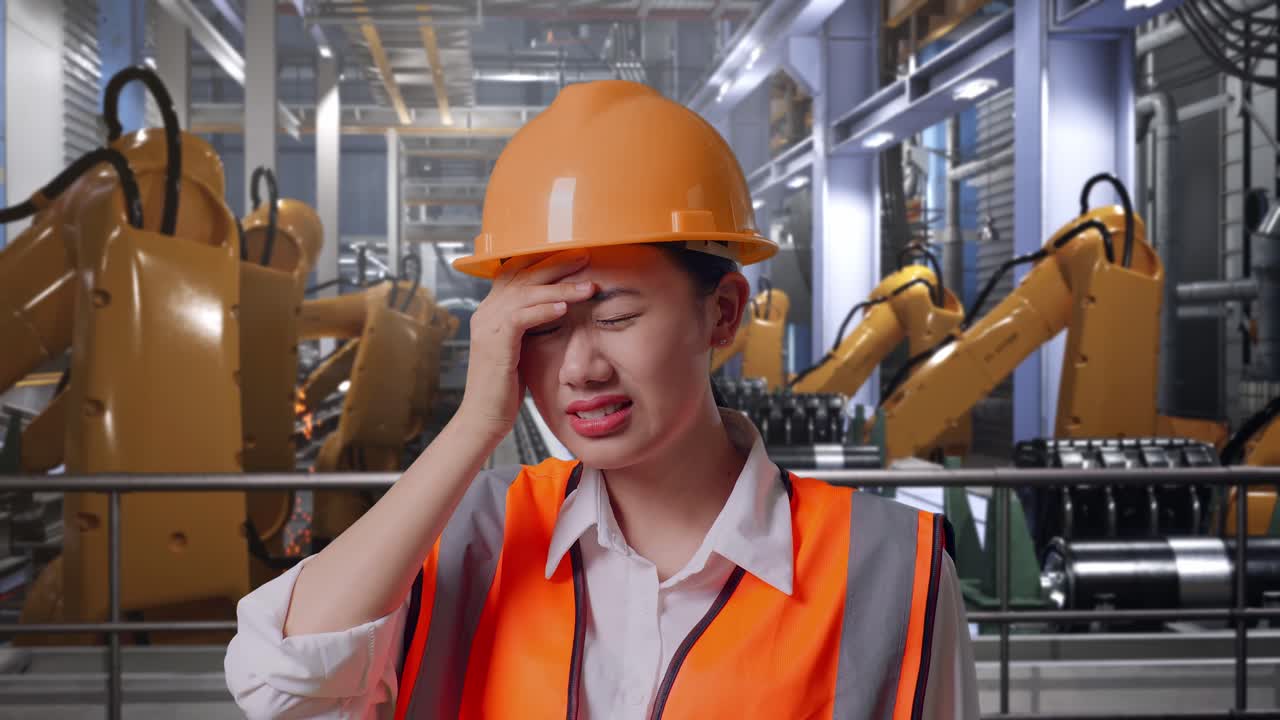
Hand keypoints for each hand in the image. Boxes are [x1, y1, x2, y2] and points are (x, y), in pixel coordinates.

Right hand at [458, 250, 594, 438]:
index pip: (514, 272)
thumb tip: (557, 310)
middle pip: (522, 275)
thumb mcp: (520, 348)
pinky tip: (564, 307)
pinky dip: (544, 310)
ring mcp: (487, 326)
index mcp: (490, 310)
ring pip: (526, 293)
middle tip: (585, 257)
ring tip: (588, 286)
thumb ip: (531, 326)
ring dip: (561, 287)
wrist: (484, 417)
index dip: (542, 260)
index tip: (573, 255)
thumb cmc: (506, 387)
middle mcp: (486, 312)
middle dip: (556, 264)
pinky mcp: (495, 343)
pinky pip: (521, 317)